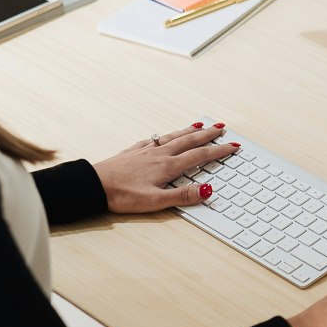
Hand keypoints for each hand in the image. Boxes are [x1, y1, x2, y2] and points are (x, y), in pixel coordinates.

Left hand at [93, 123, 237, 212]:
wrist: (94, 185)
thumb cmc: (122, 195)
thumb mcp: (156, 201)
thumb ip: (182, 196)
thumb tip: (207, 190)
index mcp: (167, 166)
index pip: (199, 156)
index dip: (218, 151)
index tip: (232, 146)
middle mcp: (159, 154)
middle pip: (189, 141)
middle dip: (208, 135)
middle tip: (222, 128)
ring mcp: (145, 151)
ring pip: (172, 137)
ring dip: (188, 131)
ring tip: (200, 125)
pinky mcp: (132, 152)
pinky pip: (154, 139)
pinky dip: (164, 136)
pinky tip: (163, 136)